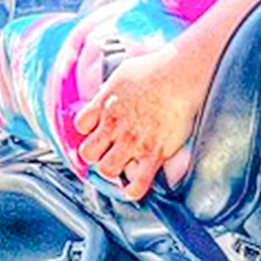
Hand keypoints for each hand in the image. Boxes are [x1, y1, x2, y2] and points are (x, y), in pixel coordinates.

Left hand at [73, 46, 210, 201]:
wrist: (180, 75)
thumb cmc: (155, 69)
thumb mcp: (122, 73)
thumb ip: (111, 89)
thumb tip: (107, 92)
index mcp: (104, 105)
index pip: (80, 126)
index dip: (87, 130)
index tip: (97, 131)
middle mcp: (114, 126)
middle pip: (88, 153)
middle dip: (95, 154)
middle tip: (106, 152)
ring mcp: (133, 142)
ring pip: (107, 169)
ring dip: (111, 169)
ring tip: (120, 165)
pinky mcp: (154, 154)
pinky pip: (137, 184)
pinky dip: (133, 190)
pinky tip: (133, 188)